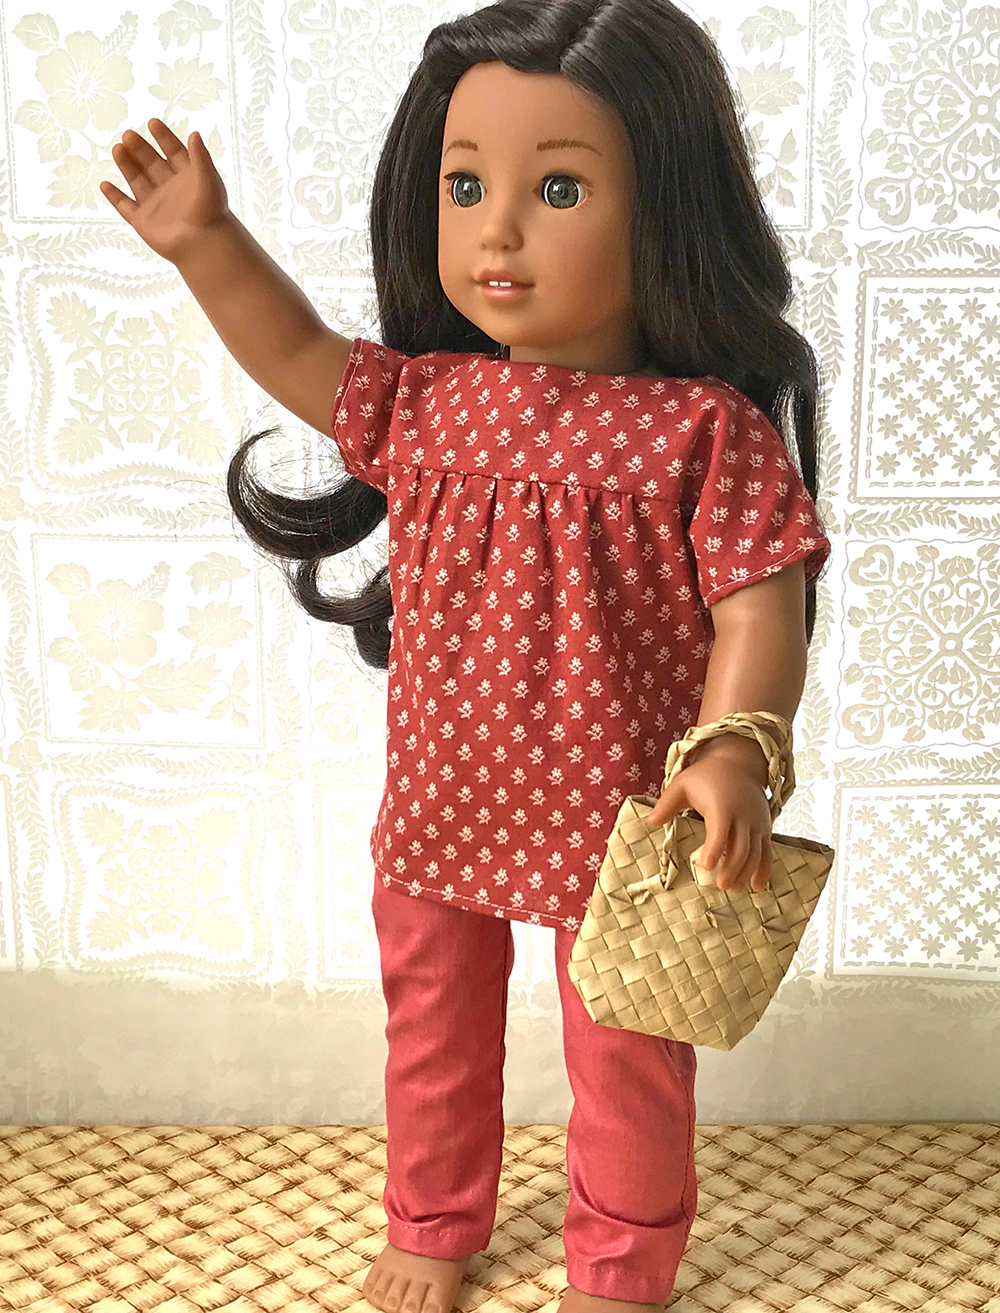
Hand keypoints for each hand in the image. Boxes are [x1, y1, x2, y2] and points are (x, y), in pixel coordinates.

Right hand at [100, 119, 230, 264]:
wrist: (205, 246)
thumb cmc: (211, 214)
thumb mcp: (209, 180)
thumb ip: (200, 157)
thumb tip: (194, 133)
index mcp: (187, 177)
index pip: (173, 152)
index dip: (163, 137)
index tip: (153, 123)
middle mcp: (169, 188)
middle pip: (150, 162)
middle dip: (139, 148)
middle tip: (129, 135)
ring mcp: (155, 204)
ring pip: (136, 179)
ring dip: (126, 164)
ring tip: (118, 149)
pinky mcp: (143, 221)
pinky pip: (125, 206)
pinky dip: (114, 196)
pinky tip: (105, 184)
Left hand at [643, 747, 773, 892]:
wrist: (738, 765)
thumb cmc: (706, 777)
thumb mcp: (682, 784)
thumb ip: (666, 804)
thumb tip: (650, 822)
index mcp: (721, 806)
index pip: (720, 830)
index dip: (715, 848)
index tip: (706, 866)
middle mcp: (743, 815)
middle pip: (741, 847)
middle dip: (732, 868)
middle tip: (720, 885)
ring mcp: (756, 823)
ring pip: (755, 852)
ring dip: (746, 872)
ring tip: (732, 888)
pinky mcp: (765, 828)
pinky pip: (767, 851)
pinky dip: (764, 869)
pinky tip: (756, 886)